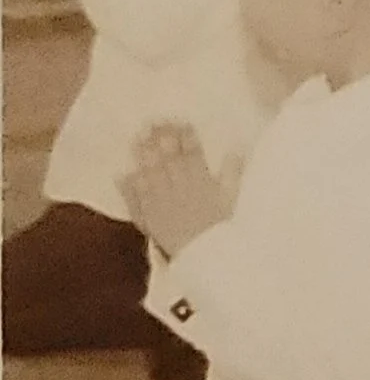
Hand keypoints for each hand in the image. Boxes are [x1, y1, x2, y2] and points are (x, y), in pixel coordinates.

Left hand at [119, 122, 235, 256]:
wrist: (208, 259)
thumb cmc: (226, 229)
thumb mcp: (236, 199)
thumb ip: (233, 173)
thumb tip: (234, 150)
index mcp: (202, 180)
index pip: (192, 151)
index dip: (185, 135)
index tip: (180, 120)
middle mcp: (178, 187)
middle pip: (168, 157)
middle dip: (161, 137)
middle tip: (153, 120)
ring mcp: (160, 201)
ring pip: (150, 172)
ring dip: (143, 154)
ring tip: (137, 138)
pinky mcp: (148, 218)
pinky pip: (135, 200)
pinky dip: (128, 187)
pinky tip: (122, 174)